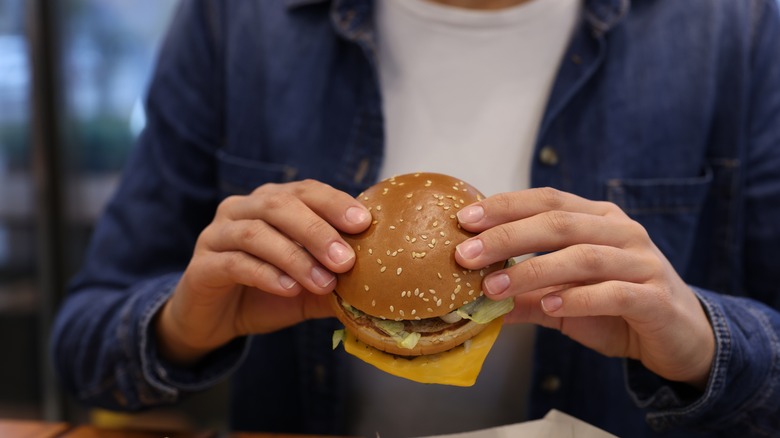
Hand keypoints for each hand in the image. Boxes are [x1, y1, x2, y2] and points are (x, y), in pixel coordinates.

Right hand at [155, 180, 371, 364]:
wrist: (214, 321)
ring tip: (323, 282)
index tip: (364, 222)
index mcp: (271, 203)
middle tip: (346, 259)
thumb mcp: (309, 288)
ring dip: (294, 257)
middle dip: (317, 230)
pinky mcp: (202, 266)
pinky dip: (266, 275)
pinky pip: (234, 263)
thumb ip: (338, 281)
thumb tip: (380, 287)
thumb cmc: (266, 294)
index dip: (334, 202)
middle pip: (279, 205)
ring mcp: (217, 235)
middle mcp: (242, 209)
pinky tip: (289, 289)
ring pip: (255, 232)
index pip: (305, 190)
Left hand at [454, 187, 714, 388]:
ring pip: (583, 257)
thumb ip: (523, 296)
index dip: (505, 207)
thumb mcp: (562, 301)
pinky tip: (549, 305)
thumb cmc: (616, 309)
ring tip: (494, 288)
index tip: (464, 220)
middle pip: (559, 223)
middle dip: (507, 236)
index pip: (547, 200)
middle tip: (466, 254)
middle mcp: (621, 231)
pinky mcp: (656, 297)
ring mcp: (642, 262)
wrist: (681, 337)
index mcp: (598, 219)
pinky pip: (614, 293)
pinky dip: (578, 298)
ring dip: (533, 271)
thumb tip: (472, 302)